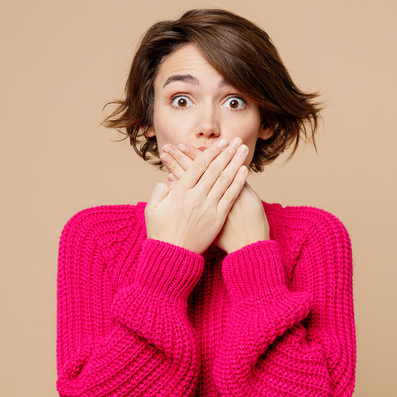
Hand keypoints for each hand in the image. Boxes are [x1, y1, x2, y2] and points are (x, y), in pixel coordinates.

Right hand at [144, 138, 248, 253]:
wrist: (173, 256)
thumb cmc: (161, 233)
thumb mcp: (152, 210)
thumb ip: (159, 192)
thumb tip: (167, 180)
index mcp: (179, 193)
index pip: (197, 167)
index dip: (210, 153)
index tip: (219, 143)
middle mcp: (196, 197)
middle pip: (214, 169)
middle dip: (226, 152)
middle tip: (235, 140)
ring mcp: (208, 207)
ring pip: (225, 180)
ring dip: (235, 162)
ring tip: (243, 150)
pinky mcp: (217, 218)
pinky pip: (230, 196)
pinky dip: (238, 182)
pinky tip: (244, 171)